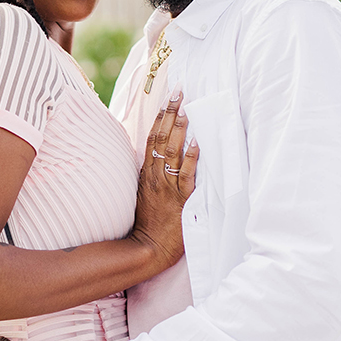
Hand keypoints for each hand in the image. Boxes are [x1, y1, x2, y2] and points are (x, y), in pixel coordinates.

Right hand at [132, 94, 198, 272]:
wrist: (148, 248)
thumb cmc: (148, 223)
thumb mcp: (143, 194)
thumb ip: (150, 175)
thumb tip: (157, 155)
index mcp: (146, 173)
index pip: (152, 138)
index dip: (160, 116)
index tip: (168, 99)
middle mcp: (155, 176)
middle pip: (162, 138)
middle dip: (171, 113)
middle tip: (179, 92)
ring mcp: (167, 186)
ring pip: (172, 152)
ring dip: (181, 129)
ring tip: (187, 108)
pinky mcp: (180, 199)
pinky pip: (186, 175)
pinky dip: (192, 158)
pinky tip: (198, 142)